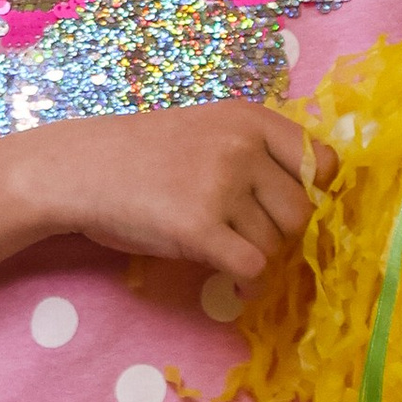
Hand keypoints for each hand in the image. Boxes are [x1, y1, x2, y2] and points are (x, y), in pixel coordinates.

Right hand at [25, 102, 337, 286]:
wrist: (81, 168)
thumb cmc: (143, 153)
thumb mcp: (206, 130)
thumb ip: (255, 152)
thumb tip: (312, 199)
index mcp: (248, 119)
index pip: (320, 161)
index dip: (312, 191)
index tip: (284, 205)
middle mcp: (241, 148)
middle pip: (300, 213)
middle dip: (278, 233)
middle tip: (245, 234)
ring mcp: (219, 187)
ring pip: (275, 245)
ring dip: (253, 256)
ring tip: (222, 248)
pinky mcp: (198, 229)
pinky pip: (252, 269)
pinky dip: (245, 282)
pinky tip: (228, 278)